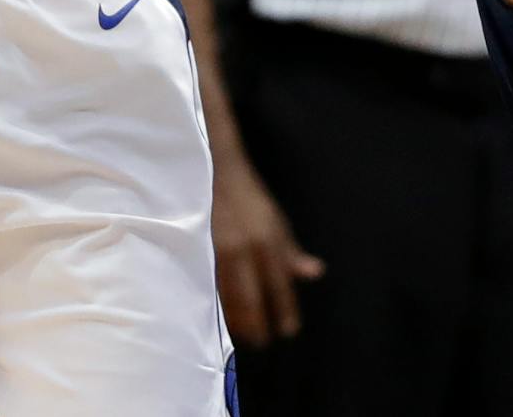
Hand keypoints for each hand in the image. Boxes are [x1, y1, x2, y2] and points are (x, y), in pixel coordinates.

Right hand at [211, 153, 323, 347]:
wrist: (215, 169)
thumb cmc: (249, 198)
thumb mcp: (277, 223)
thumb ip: (292, 252)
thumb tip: (315, 274)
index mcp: (269, 241)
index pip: (280, 286)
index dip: (284, 311)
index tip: (287, 331)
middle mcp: (245, 249)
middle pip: (251, 298)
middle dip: (256, 325)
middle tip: (262, 342)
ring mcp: (218, 250)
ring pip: (227, 295)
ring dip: (235, 320)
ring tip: (241, 336)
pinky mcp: (198, 248)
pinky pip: (209, 284)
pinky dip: (216, 302)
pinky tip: (218, 314)